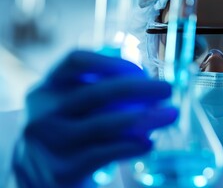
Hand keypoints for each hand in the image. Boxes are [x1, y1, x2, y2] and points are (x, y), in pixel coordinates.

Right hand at [13, 51, 176, 186]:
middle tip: (167, 89)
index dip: (112, 62)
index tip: (141, 69)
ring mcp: (49, 142)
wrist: (37, 176)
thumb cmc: (68, 132)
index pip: (75, 61)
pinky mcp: (62, 169)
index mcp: (47, 87)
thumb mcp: (71, 106)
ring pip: (102, 124)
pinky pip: (103, 153)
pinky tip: (149, 142)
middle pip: (96, 92)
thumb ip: (98, 89)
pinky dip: (130, 146)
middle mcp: (43, 111)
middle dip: (139, 88)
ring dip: (143, 118)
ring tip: (169, 115)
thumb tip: (148, 78)